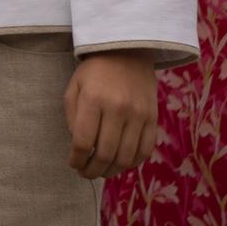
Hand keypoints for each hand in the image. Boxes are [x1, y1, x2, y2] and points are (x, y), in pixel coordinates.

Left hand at [64, 49, 158, 177]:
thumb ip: (73, 116)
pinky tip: (121, 163)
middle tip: (85, 174)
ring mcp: (139, 115)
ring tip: (102, 171)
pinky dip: (132, 163)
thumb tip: (79, 147)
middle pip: (104, 153)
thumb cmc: (95, 71)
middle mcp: (117, 109)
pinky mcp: (153, 119)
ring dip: (112, 171)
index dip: (76, 159)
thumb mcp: (75, 86)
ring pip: (125, 157)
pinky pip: (145, 151)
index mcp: (93, 99)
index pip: (83, 141)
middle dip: (92, 170)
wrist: (128, 52)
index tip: (73, 164)